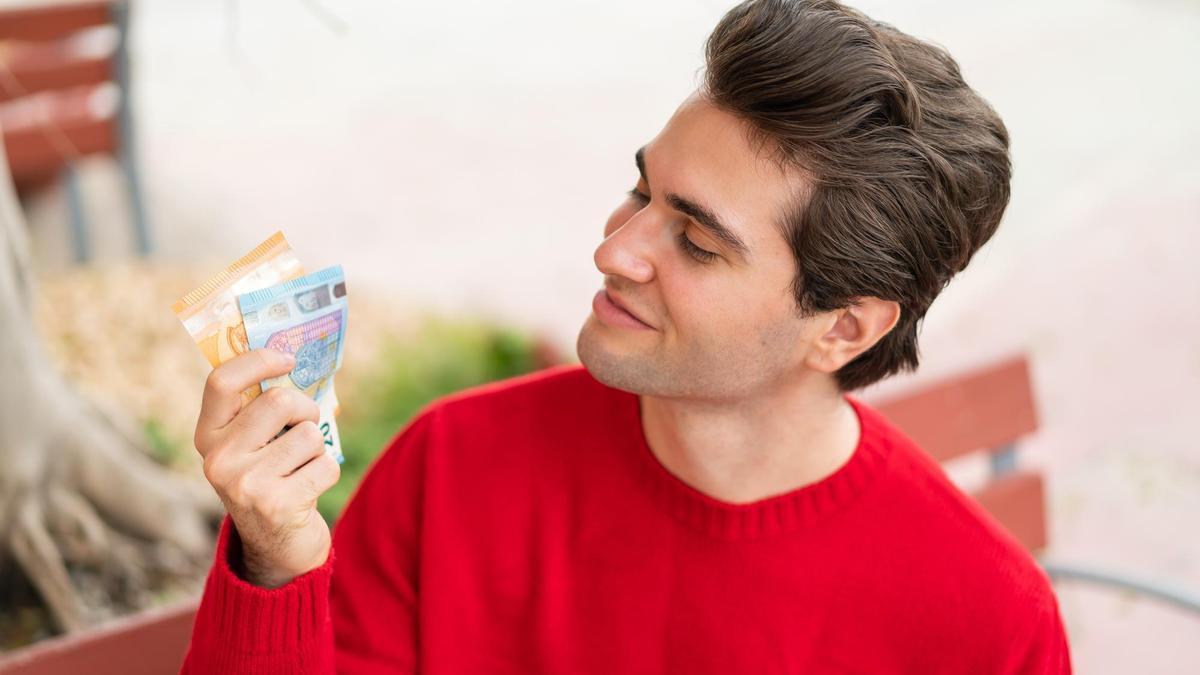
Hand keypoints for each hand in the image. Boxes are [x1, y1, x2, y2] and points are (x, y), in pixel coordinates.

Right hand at [193, 348, 339, 587]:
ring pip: (310, 434)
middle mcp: (218, 460)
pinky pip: (326, 464)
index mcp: (208, 437)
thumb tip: (295, 360)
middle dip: (306, 410)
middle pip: (279, 401)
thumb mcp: (254, 445)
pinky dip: (327, 473)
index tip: (288, 358)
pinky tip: (308, 491)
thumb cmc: (273, 480)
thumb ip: (263, 409)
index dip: (259, 361)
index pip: (222, 381)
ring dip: (318, 449)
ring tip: (301, 469)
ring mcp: (245, 484)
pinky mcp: (277, 505)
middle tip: (306, 428)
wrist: (278, 549)